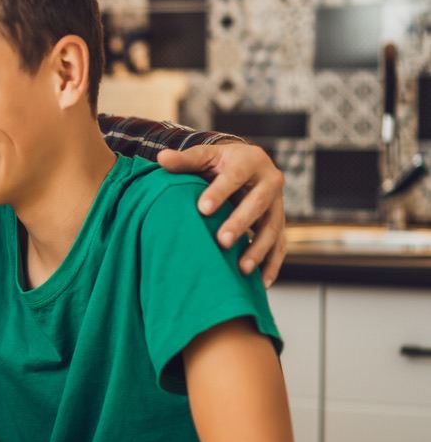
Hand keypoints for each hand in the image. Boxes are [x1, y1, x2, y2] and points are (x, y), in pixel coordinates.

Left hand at [156, 144, 287, 286]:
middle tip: (221, 242)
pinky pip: (280, 246)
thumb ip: (184, 161)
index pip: (234, 176)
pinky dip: (272, 265)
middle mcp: (270, 181)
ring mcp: (278, 205)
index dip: (220, 192)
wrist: (246, 167)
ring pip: (273, 228)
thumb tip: (161, 159)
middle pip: (258, 204)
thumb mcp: (204, 157)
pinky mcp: (279, 223)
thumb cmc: (219, 163)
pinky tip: (260, 283)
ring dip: (259, 249)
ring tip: (242, 269)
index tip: (202, 209)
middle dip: (240, 223)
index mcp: (250, 161)